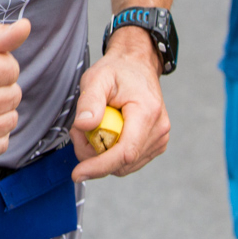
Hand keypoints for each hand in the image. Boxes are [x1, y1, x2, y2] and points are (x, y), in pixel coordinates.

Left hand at [68, 25, 168, 179]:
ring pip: (123, 165)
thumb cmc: (118, 71)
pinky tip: (104, 134)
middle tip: (78, 131)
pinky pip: (128, 161)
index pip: (125, 152)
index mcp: (147, 113)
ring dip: (101, 155)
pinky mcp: (155, 144)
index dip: (100, 166)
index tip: (78, 173)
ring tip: (91, 128)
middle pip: (121, 162)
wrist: (137, 66)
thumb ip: (89, 101)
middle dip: (93, 155)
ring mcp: (159, 139)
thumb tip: (84, 126)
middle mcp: (158, 129)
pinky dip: (111, 154)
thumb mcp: (97, 78)